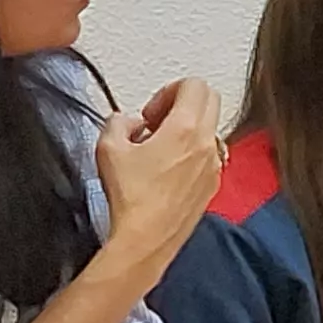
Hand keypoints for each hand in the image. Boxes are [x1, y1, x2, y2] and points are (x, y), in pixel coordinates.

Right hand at [95, 78, 224, 262]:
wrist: (145, 238)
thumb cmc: (132, 198)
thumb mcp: (108, 147)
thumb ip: (117, 121)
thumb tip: (124, 122)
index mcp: (186, 129)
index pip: (195, 84)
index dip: (169, 90)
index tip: (152, 109)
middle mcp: (208, 145)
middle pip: (209, 101)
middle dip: (181, 103)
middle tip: (156, 121)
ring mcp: (214, 167)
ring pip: (210, 130)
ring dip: (187, 129)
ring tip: (158, 148)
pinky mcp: (212, 186)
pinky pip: (209, 156)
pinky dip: (192, 153)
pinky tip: (165, 169)